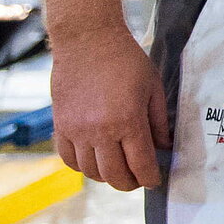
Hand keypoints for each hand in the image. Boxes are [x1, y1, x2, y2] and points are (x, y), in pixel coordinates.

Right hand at [51, 26, 169, 191]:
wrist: (87, 39)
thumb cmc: (125, 59)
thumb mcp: (153, 87)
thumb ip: (159, 122)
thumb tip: (164, 147)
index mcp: (128, 121)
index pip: (140, 165)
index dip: (150, 178)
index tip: (155, 180)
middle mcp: (100, 130)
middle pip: (115, 175)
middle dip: (130, 183)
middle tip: (138, 179)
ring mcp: (77, 130)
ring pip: (91, 172)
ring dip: (106, 177)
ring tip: (118, 169)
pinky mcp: (60, 125)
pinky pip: (68, 159)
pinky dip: (82, 166)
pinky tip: (94, 160)